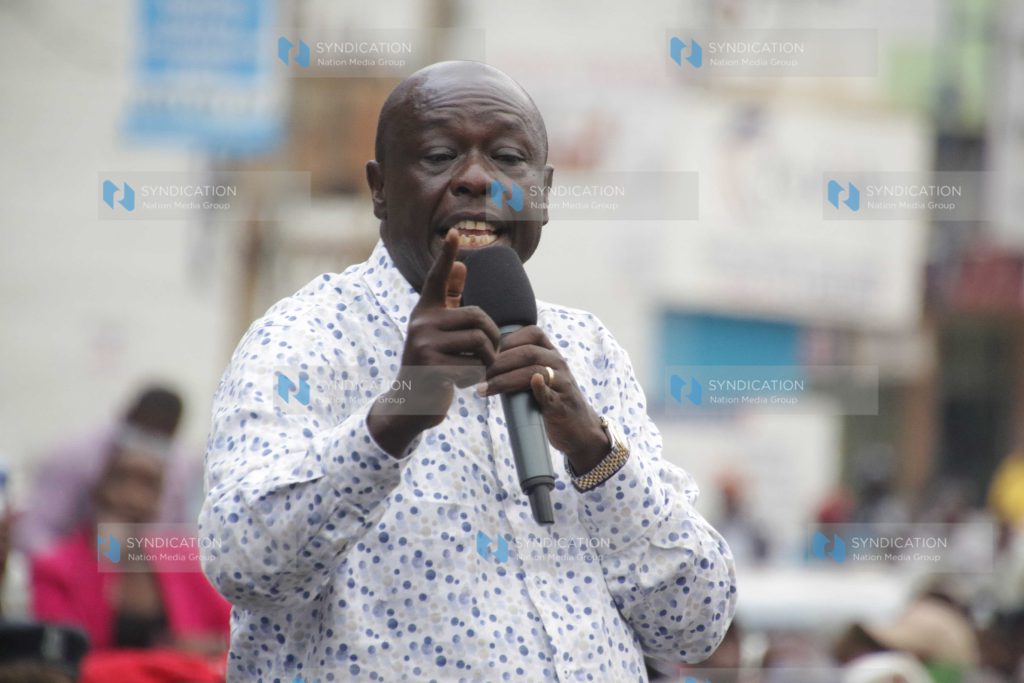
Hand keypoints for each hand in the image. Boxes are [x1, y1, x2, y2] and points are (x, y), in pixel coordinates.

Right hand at [368, 229, 500, 454]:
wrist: (412, 403)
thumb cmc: (433, 364)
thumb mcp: (440, 331)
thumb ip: (450, 301)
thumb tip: (461, 265)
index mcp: (426, 311)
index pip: (437, 278)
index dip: (446, 256)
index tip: (456, 232)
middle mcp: (421, 322)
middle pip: (478, 317)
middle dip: (492, 338)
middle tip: (490, 355)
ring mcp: (423, 344)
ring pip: (480, 342)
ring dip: (487, 360)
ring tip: (477, 369)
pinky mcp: (431, 367)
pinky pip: (473, 366)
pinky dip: (476, 378)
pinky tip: (463, 383)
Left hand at [481, 326, 609, 473]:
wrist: (579, 429)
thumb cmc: (551, 399)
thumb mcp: (539, 376)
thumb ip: (520, 365)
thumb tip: (484, 360)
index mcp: (551, 354)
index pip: (532, 334)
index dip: (507, 340)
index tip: (487, 353)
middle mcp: (559, 364)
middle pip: (528, 353)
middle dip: (500, 362)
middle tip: (481, 375)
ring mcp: (562, 384)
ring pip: (535, 372)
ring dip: (506, 379)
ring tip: (486, 388)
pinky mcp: (562, 405)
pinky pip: (550, 394)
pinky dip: (539, 389)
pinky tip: (528, 386)